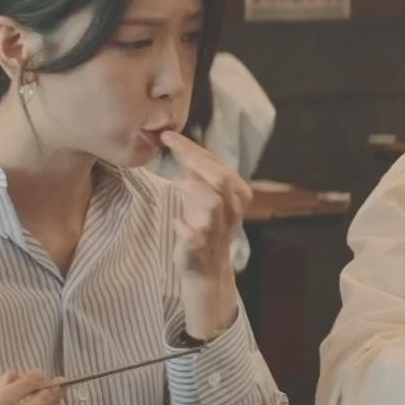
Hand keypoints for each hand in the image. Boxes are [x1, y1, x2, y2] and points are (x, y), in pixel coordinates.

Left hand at [160, 130, 251, 278]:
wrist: (207, 269)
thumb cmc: (204, 224)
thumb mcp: (206, 194)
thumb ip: (199, 172)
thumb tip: (179, 143)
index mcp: (237, 193)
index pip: (217, 163)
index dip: (192, 147)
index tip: (168, 135)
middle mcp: (232, 209)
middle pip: (221, 178)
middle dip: (194, 158)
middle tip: (169, 146)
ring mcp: (218, 230)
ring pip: (214, 203)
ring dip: (194, 188)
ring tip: (176, 181)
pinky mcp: (202, 249)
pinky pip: (195, 236)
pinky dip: (183, 227)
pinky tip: (176, 221)